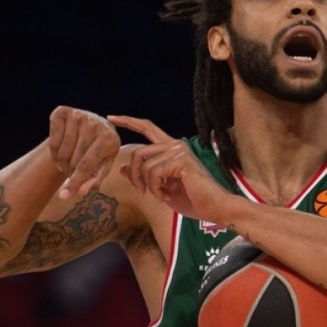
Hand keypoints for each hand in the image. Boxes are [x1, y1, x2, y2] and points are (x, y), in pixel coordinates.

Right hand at [48, 106, 120, 198]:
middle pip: (73, 160)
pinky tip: (61, 151)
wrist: (92, 125)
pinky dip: (53, 152)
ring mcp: (78, 115)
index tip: (65, 196)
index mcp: (109, 138)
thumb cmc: (100, 150)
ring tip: (68, 164)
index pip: (87, 165)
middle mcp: (94, 123)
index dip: (75, 182)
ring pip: (62, 152)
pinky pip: (52, 140)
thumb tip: (81, 192)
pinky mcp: (62, 112)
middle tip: (72, 174)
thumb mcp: (103, 165)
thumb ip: (94, 180)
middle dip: (70, 173)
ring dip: (61, 164)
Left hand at [107, 115, 230, 221]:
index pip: (147, 128)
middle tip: (141, 191)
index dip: (129, 122)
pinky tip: (166, 196)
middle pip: (138, 152)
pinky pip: (154, 173)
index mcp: (171, 148)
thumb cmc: (192, 199)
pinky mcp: (182, 161)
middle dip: (134, 174)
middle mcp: (175, 145)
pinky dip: (155, 189)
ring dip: (148, 186)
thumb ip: (143, 176)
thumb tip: (121, 168)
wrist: (215, 208)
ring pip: (144, 165)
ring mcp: (179, 151)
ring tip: (161, 196)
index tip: (111, 118)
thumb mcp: (161, 188)